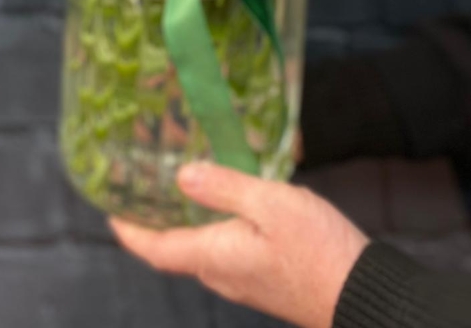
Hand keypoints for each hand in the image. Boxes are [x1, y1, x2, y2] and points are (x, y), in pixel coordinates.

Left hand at [110, 162, 368, 327]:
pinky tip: (229, 202)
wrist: (360, 293)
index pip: (155, 248)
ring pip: (202, 249)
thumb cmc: (317, 250)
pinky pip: (227, 251)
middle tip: (145, 186)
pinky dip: (215, 226)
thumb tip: (182, 175)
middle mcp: (221, 274)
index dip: (129, 231)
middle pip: (175, 249)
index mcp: (214, 256)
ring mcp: (244, 280)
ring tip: (183, 185)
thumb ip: (224, 188)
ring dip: (186, 222)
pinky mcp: (264, 278)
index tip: (110, 211)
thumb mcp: (270, 204)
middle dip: (156, 220)